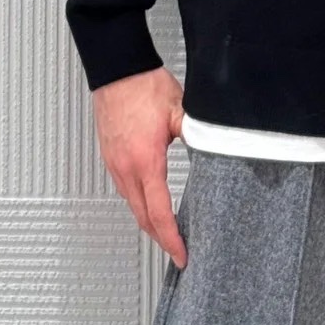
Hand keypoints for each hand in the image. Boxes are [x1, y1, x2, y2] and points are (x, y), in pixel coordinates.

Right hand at [93, 66, 188, 268]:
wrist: (117, 69)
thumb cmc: (144, 85)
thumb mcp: (180, 109)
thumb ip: (197, 134)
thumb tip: (214, 149)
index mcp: (146, 161)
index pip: (159, 213)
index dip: (171, 239)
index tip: (182, 255)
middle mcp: (126, 168)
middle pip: (143, 218)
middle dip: (161, 238)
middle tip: (177, 251)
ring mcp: (115, 163)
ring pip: (132, 204)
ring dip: (148, 222)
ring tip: (166, 231)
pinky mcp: (110, 156)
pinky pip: (124, 189)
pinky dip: (138, 203)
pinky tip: (149, 201)